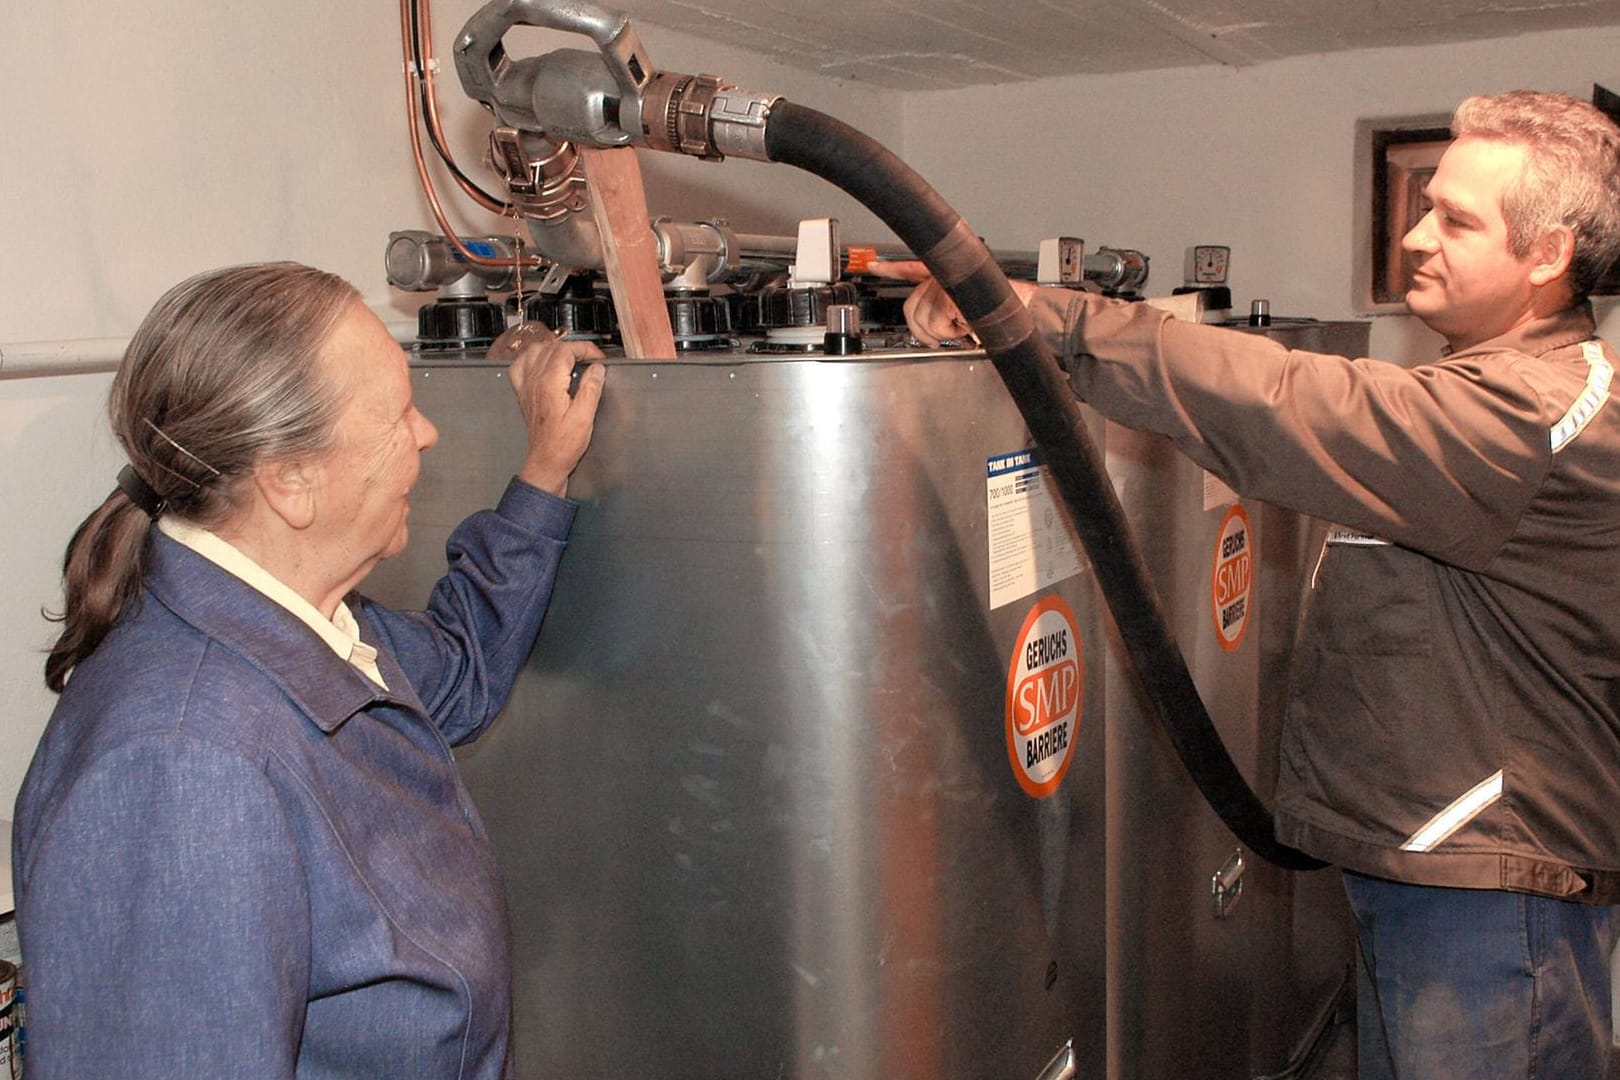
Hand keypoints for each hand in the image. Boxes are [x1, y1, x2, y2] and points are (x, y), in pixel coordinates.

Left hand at [489, 323, 605, 496]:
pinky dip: (532, 358)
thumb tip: (597, 368)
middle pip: (551, 347)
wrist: (546, 462)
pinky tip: (543, 363)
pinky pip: (520, 365)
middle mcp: (534, 382)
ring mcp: (526, 386)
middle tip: (590, 359)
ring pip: (534, 351)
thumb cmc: (564, 445)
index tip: (598, 358)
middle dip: (574, 348)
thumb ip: (591, 388)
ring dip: (554, 349)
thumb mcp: (585, 417)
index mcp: (549, 384)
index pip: (566, 351)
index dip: (585, 349)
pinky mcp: (523, 393)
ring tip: (570, 358)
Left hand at [864, 260, 1040, 347]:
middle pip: (911, 306)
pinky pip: (937, 324)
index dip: (890, 268)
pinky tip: (966, 326)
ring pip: (924, 319)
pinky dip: (951, 333)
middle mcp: (945, 273)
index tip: (873, 266)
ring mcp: (947, 282)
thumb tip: (926, 327)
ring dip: (942, 333)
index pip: (910, 268)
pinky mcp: (951, 294)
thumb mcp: (967, 308)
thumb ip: (944, 309)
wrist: (1024, 310)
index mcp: (947, 273)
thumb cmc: (1001, 311)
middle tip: (943, 334)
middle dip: (924, 329)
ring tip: (962, 328)